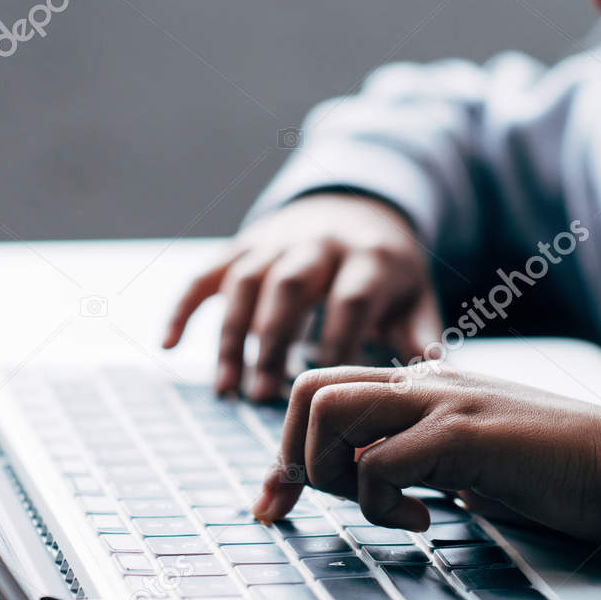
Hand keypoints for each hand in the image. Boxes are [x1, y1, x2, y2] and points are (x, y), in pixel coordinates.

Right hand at [162, 193, 443, 399]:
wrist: (357, 201)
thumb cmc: (388, 268)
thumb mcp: (414, 294)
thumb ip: (419, 334)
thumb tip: (432, 376)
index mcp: (370, 256)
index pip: (351, 298)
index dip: (338, 345)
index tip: (328, 396)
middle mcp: (319, 242)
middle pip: (290, 285)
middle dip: (275, 340)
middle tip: (265, 398)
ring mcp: (274, 241)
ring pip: (245, 282)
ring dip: (232, 336)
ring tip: (229, 391)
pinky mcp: (242, 245)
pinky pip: (205, 273)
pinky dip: (183, 307)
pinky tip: (168, 346)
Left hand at [252, 365, 600, 544]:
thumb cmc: (554, 474)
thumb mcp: (470, 464)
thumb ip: (420, 461)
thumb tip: (372, 485)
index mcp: (424, 384)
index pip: (323, 390)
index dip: (285, 452)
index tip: (270, 504)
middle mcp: (425, 381)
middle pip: (308, 388)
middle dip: (294, 457)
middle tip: (320, 506)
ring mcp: (442, 400)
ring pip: (328, 410)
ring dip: (333, 472)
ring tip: (386, 508)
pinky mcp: (461, 433)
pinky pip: (375, 462)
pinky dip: (381, 506)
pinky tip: (427, 522)